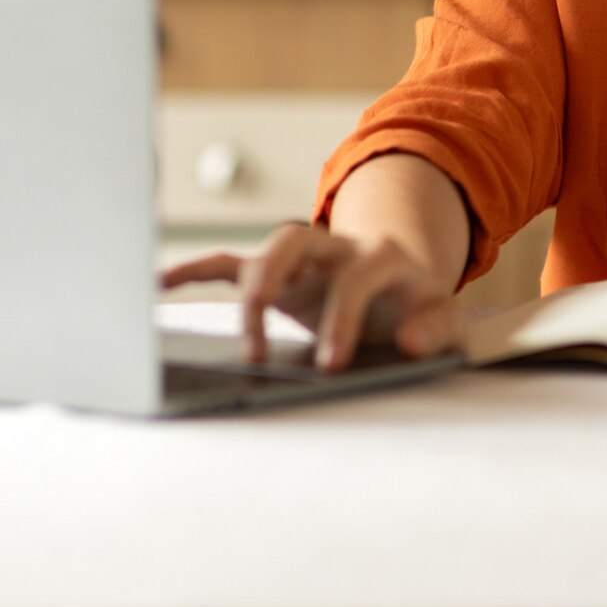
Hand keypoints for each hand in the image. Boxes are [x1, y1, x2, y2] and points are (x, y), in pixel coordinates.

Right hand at [161, 223, 464, 371]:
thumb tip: (409, 340)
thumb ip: (436, 328)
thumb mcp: (446, 318)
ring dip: (247, 290)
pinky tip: (161, 283)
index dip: (343, 318)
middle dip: (275, 283)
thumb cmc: (420, 308)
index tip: (330, 365)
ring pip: (264, 253)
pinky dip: (196, 270)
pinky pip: (230, 263)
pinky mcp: (278, 273)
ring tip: (245, 348)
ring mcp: (304, 257)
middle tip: (264, 347)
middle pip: (296, 240)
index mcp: (382, 255)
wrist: (405, 286)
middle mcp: (337, 246)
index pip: (356, 277)